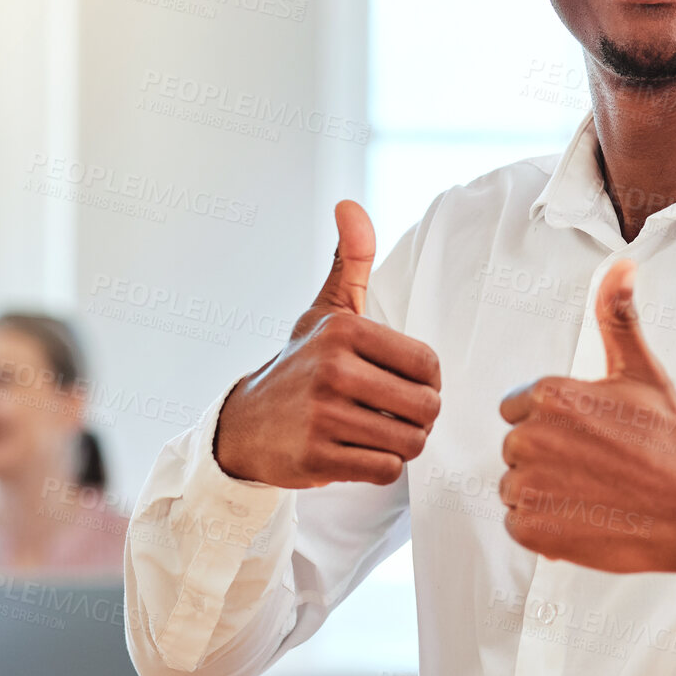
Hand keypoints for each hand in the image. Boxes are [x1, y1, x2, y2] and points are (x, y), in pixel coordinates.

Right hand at [214, 199, 442, 488]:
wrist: (246, 425)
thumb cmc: (299, 365)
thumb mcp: (324, 310)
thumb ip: (349, 260)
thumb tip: (349, 204)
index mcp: (344, 331)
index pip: (429, 365)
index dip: (425, 381)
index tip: (400, 382)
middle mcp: (333, 370)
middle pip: (426, 407)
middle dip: (418, 417)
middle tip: (392, 413)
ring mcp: (323, 416)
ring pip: (410, 442)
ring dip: (401, 444)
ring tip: (377, 432)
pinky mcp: (317, 458)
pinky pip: (385, 470)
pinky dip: (380, 467)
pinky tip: (358, 452)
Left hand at [498, 258, 675, 572]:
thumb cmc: (672, 442)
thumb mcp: (644, 372)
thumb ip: (618, 317)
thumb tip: (622, 263)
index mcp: (550, 395)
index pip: (519, 407)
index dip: (554, 423)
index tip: (591, 435)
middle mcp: (532, 437)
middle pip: (516, 447)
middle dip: (548, 458)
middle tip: (598, 467)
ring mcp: (531, 486)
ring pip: (514, 487)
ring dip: (544, 494)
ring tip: (594, 494)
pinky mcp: (533, 530)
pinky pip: (517, 524)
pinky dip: (544, 528)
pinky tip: (585, 519)